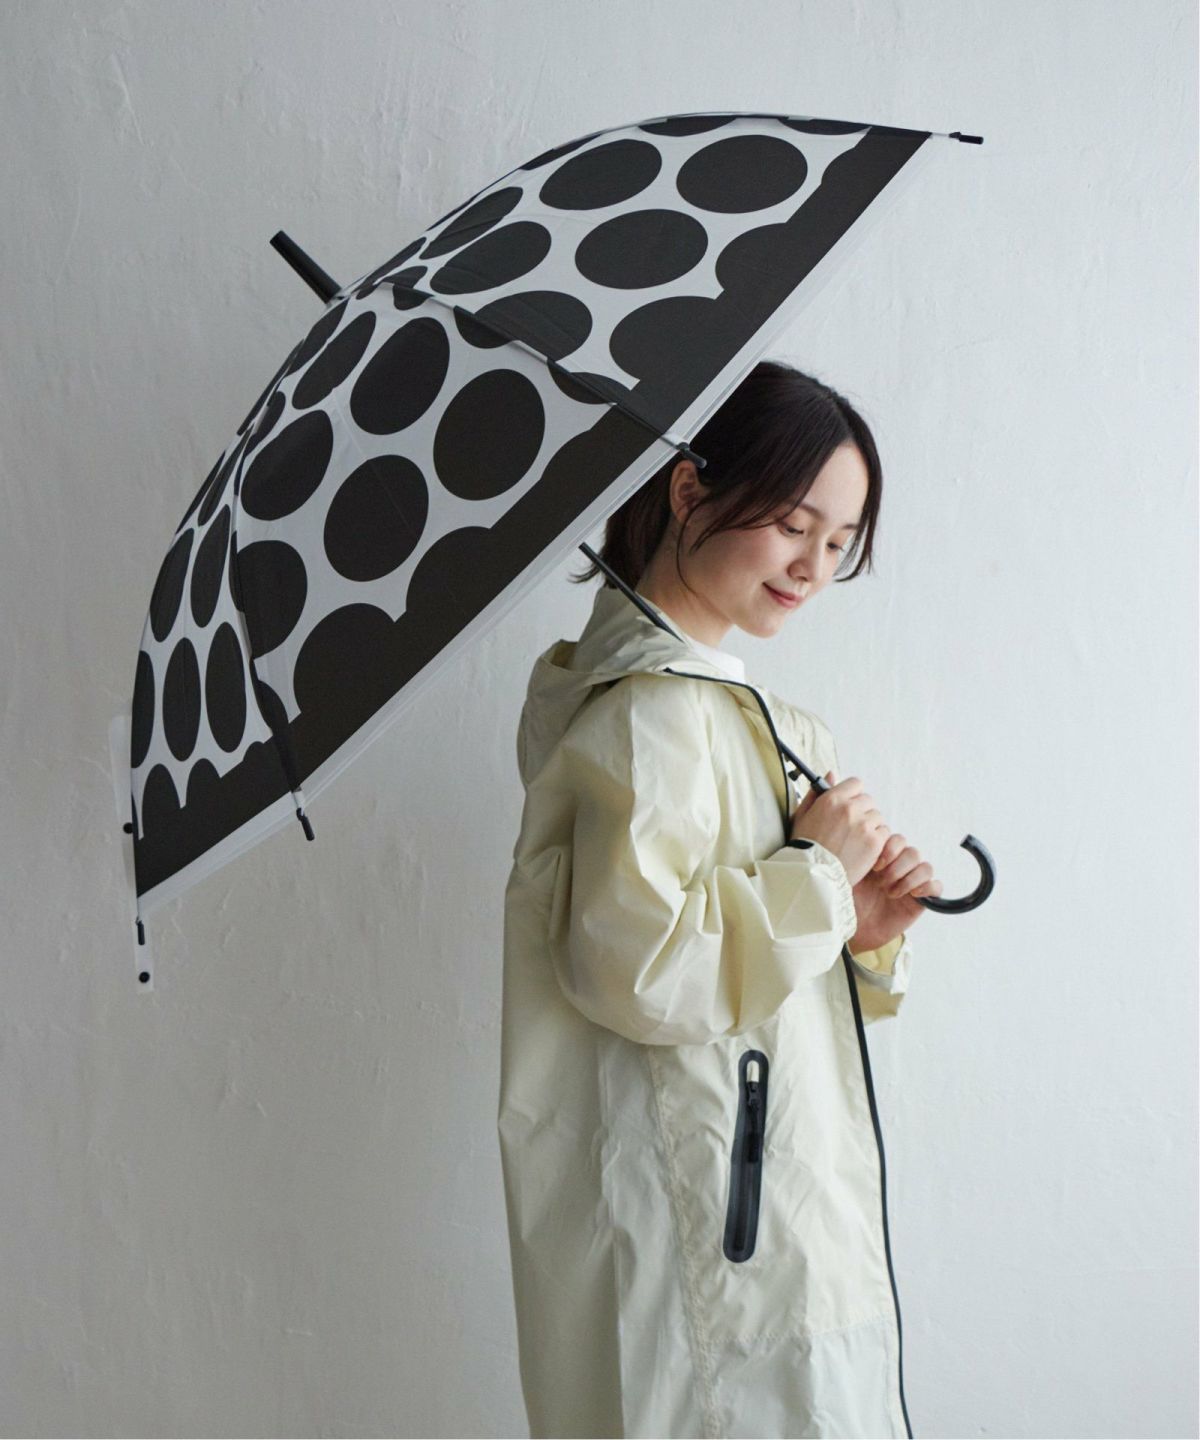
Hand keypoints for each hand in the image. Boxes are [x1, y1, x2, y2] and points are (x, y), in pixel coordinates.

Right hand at [788, 769, 889, 885]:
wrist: (813, 875)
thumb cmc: (805, 847)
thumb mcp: (803, 815)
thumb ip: (817, 793)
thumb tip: (832, 774)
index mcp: (831, 799)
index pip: (855, 784)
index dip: (853, 795)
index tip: (849, 805)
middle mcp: (849, 808)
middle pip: (868, 800)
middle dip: (862, 812)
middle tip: (851, 828)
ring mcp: (864, 825)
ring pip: (877, 817)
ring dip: (870, 826)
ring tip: (856, 841)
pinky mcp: (874, 841)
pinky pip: (884, 832)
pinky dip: (877, 840)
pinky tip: (862, 849)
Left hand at [849, 832, 942, 952]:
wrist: (855, 930)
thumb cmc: (850, 903)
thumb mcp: (851, 877)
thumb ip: (860, 859)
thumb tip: (863, 841)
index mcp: (884, 858)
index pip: (897, 840)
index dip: (890, 849)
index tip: (875, 866)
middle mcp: (900, 868)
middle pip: (913, 852)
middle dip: (897, 866)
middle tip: (881, 882)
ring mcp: (912, 884)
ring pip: (926, 867)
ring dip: (910, 878)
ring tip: (891, 892)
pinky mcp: (921, 901)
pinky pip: (936, 886)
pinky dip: (928, 887)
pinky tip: (913, 895)